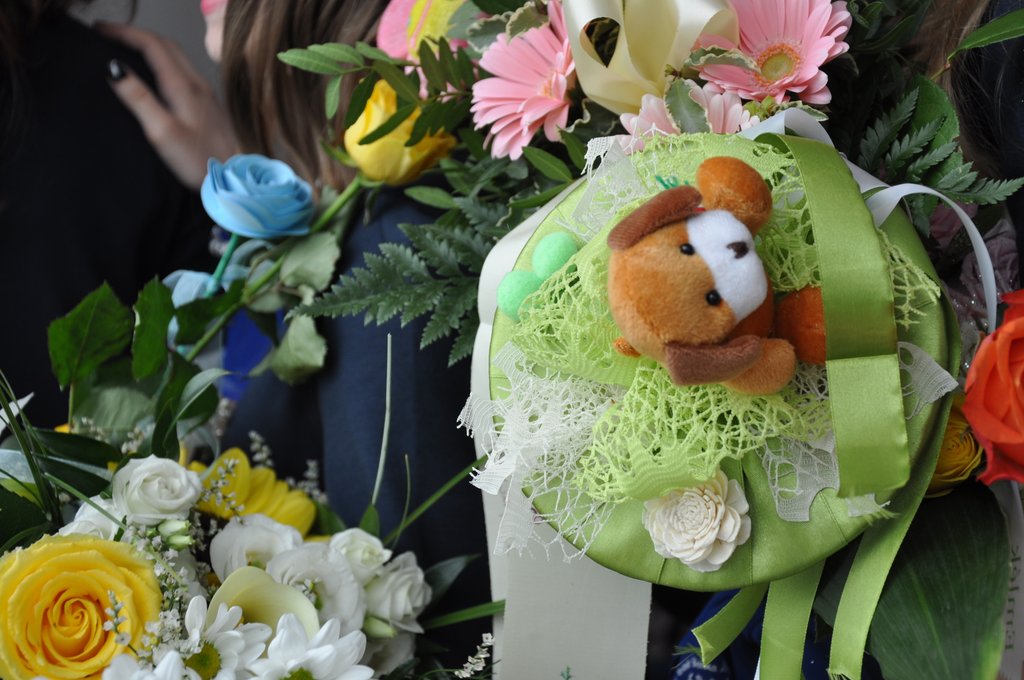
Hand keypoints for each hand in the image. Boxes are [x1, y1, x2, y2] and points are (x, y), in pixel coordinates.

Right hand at [100, 22, 237, 189]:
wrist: (235, 176)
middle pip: (165, 44)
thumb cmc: (200, 161)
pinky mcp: (209, 105)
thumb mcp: (162, 132)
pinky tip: (156, 74)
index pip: (152, 45)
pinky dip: (164, 61)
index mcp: (184, 86)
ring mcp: (206, 94)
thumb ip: (139, 99)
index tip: (100, 30)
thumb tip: (114, 68)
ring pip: (176, 56)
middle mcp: (198, 84)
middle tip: (109, 34)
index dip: (124, 33)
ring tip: (127, 47)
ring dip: (151, 45)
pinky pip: (184, 70)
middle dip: (135, 34)